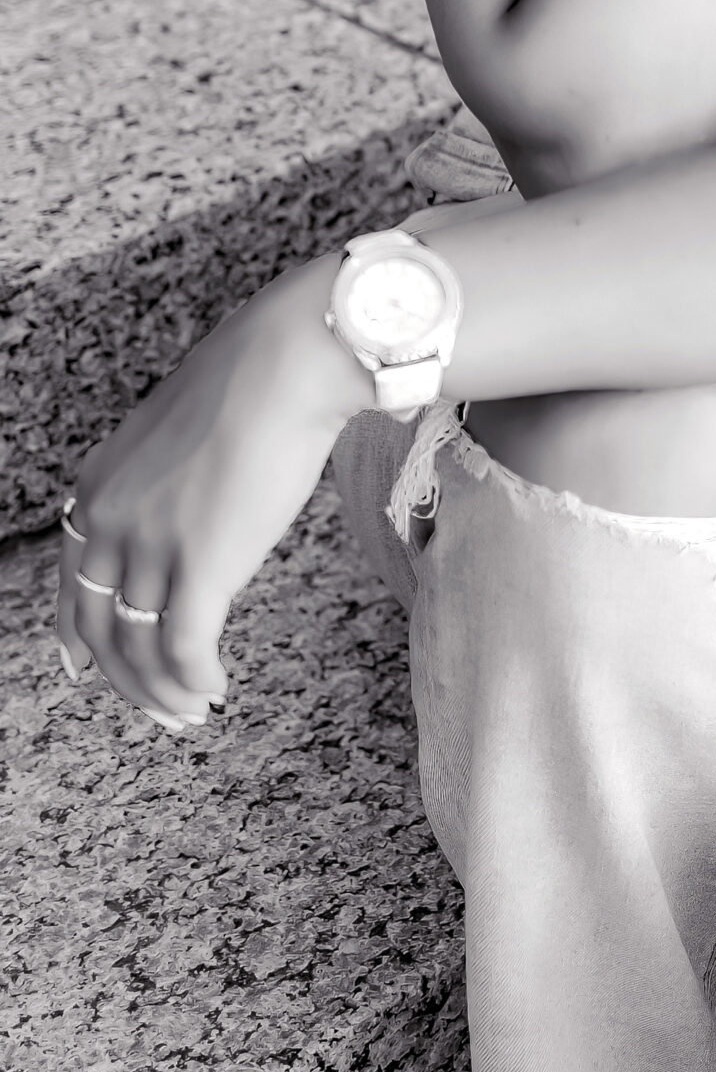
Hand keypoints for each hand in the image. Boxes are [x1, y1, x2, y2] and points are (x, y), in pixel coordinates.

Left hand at [56, 257, 366, 730]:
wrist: (285, 364)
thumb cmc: (253, 386)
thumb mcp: (176, 438)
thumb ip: (162, 486)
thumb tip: (187, 519)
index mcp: (99, 488)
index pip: (73, 586)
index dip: (80, 638)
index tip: (88, 669)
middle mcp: (112, 520)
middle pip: (101, 628)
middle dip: (129, 681)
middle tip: (163, 708)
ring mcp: (153, 544)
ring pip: (142, 646)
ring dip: (168, 690)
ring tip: (196, 707)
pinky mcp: (201, 563)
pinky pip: (186, 647)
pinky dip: (196, 679)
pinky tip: (217, 688)